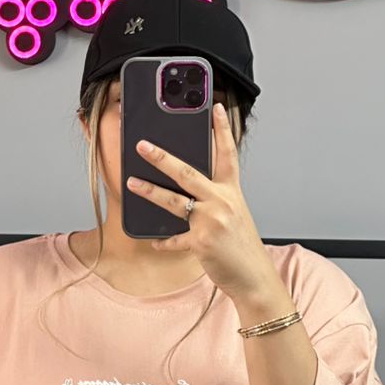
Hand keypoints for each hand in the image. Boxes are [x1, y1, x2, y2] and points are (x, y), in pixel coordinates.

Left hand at [127, 101, 272, 298]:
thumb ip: (215, 199)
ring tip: (130, 183)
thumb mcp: (234, 215)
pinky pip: (174, 239)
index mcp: (232, 192)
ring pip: (173, 201)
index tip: (214, 107)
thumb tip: (187, 189)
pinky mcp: (201, 243)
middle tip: (142, 145)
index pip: (226, 154)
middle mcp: (222, 202)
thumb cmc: (241, 246)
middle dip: (161, 157)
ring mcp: (211, 221)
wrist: (253, 277)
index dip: (221, 129)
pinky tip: (154, 240)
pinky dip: (163, 241)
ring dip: (149, 191)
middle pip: (187, 172)